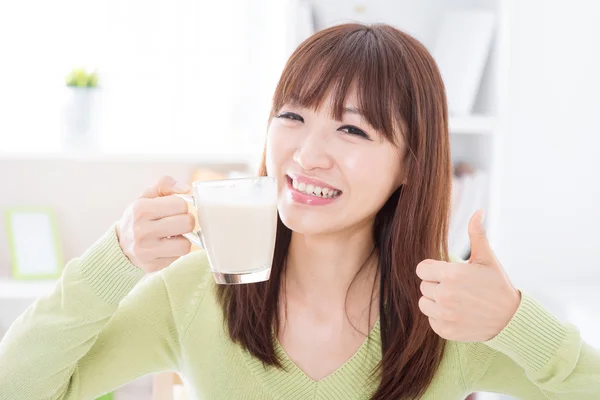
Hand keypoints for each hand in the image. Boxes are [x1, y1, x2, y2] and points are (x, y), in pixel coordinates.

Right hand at [117, 176, 194, 272]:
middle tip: (177, 222)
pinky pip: (178, 257)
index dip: (181, 206)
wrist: (119, 245)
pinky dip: (175, 251)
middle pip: (187, 223)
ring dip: (183, 239)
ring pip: (186, 245)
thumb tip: (186, 189)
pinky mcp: (152, 265)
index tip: (173, 210)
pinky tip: (166, 246)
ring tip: (173, 235)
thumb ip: (165, 184)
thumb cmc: (139, 217)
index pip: (180, 205)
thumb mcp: (146, 195)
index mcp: (140, 209)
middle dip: (186, 221)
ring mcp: (146, 251)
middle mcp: (141, 230)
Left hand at [416, 210, 520, 341]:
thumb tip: (479, 211)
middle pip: (423, 285)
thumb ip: (477, 234)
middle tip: (457, 288)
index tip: (446, 273)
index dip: (433, 269)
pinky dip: (440, 318)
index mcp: (451, 275)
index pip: (421, 269)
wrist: (511, 319)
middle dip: (436, 285)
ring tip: (455, 300)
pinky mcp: (445, 331)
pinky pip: (431, 320)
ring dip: (435, 301)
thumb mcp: (487, 258)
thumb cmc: (497, 285)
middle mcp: (445, 295)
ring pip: (424, 303)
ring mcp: (444, 315)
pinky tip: (457, 314)